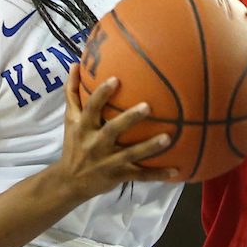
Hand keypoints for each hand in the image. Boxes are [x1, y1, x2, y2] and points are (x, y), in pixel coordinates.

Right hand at [52, 65, 177, 199]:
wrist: (69, 182)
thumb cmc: (74, 145)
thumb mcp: (70, 120)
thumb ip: (73, 93)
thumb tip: (76, 64)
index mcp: (84, 128)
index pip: (91, 109)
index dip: (101, 94)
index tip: (116, 79)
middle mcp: (95, 144)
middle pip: (112, 130)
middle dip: (128, 119)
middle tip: (147, 106)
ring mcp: (108, 162)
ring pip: (130, 154)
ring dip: (149, 147)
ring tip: (168, 138)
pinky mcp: (118, 176)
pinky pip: (140, 175)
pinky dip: (157, 174)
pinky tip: (177, 169)